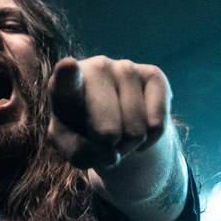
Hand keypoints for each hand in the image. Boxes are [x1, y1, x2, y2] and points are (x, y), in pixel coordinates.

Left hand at [47, 56, 171, 168]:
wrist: (114, 124)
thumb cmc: (84, 133)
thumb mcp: (72, 148)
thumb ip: (80, 154)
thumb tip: (112, 154)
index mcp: (64, 86)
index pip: (66, 79)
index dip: (67, 74)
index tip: (67, 67)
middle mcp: (95, 68)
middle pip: (107, 132)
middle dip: (108, 149)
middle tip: (103, 140)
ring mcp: (126, 68)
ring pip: (135, 131)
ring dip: (129, 145)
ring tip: (119, 132)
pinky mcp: (153, 75)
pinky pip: (156, 125)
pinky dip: (149, 140)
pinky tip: (139, 126)